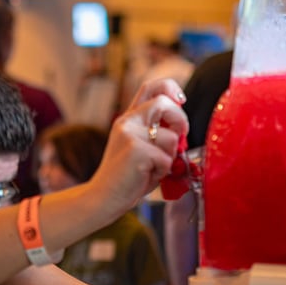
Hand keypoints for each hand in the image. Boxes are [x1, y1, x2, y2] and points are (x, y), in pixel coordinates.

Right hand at [93, 78, 188, 212]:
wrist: (103, 197)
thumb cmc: (126, 176)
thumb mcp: (140, 147)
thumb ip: (156, 133)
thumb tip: (182, 128)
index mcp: (128, 119)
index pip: (151, 87)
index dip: (171, 89)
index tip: (180, 101)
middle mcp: (127, 122)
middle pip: (164, 102)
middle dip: (180, 120)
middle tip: (179, 137)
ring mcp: (130, 134)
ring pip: (171, 138)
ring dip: (169, 157)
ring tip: (153, 168)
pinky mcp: (136, 150)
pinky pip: (167, 159)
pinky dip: (163, 171)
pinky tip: (147, 176)